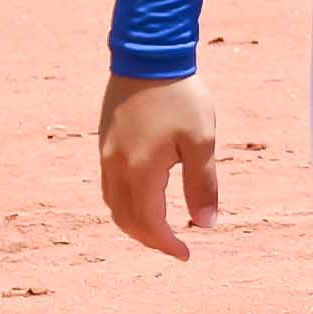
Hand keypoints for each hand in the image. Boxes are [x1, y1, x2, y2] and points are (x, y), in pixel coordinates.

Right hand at [100, 71, 220, 260]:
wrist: (147, 58)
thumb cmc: (181, 99)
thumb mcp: (202, 143)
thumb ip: (202, 185)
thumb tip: (207, 224)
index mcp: (140, 172)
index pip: (148, 223)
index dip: (166, 244)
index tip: (185, 255)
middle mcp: (116, 168)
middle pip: (125, 220)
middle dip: (149, 238)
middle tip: (175, 246)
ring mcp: (106, 155)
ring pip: (113, 204)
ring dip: (134, 223)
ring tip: (160, 230)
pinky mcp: (104, 143)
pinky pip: (109, 186)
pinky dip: (125, 203)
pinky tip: (143, 200)